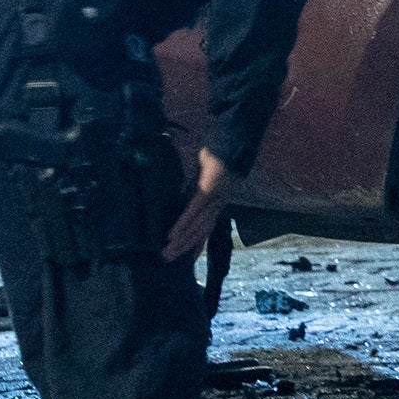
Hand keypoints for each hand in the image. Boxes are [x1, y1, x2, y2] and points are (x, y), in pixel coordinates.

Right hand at [161, 148, 235, 264]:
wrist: (230, 138)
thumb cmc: (216, 156)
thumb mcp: (203, 177)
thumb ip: (194, 190)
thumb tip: (180, 200)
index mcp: (218, 202)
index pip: (207, 228)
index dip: (198, 245)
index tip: (188, 260)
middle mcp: (218, 204)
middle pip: (201, 231)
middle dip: (185, 248)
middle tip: (169, 260)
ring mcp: (216, 197)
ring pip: (198, 225)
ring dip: (182, 241)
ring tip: (168, 252)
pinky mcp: (210, 188)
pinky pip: (195, 210)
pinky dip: (183, 224)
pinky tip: (173, 234)